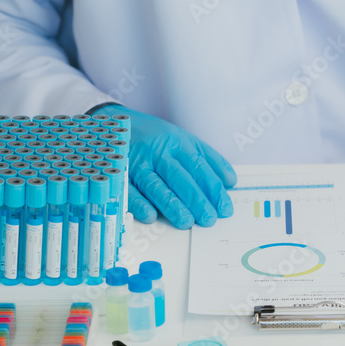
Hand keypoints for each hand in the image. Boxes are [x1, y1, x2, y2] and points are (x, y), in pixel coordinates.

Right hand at [94, 104, 236, 228]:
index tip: (223, 207)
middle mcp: (157, 152)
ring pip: (156, 185)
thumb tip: (230, 181)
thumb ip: (208, 158)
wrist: (114, 124)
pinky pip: (129, 189)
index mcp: (176, 143)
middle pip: (179, 178)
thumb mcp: (183, 139)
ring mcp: (137, 162)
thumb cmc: (155, 136)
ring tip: (186, 221)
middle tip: (208, 218)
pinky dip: (139, 203)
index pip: (198, 167)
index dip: (212, 188)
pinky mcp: (118, 173)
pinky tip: (151, 215)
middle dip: (195, 199)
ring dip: (171, 205)